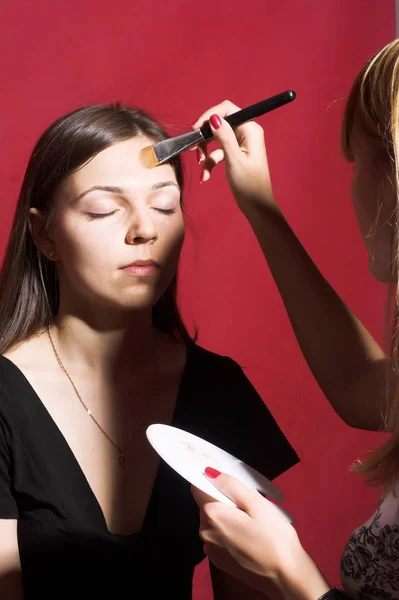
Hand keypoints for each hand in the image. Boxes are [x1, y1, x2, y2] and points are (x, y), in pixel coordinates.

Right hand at [191, 101, 275, 212]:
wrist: (256, 206)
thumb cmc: (250, 185)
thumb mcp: (234, 160)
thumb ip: (224, 137)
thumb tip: (214, 118)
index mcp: (250, 130)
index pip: (227, 110)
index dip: (209, 116)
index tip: (196, 129)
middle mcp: (245, 133)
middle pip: (219, 124)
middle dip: (205, 137)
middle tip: (193, 149)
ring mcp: (239, 144)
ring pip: (215, 140)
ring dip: (205, 153)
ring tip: (200, 166)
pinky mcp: (234, 154)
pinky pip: (217, 153)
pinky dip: (210, 163)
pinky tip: (205, 176)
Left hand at [191, 470, 330, 599]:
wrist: (286, 578)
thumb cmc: (275, 538)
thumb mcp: (257, 504)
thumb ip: (231, 485)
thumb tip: (210, 472)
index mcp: (212, 515)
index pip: (198, 487)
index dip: (212, 480)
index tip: (229, 481)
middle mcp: (205, 532)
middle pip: (207, 504)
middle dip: (224, 499)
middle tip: (249, 504)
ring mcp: (210, 550)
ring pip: (214, 521)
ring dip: (228, 516)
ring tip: (252, 521)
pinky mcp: (218, 561)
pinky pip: (218, 536)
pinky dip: (229, 531)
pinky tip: (249, 536)